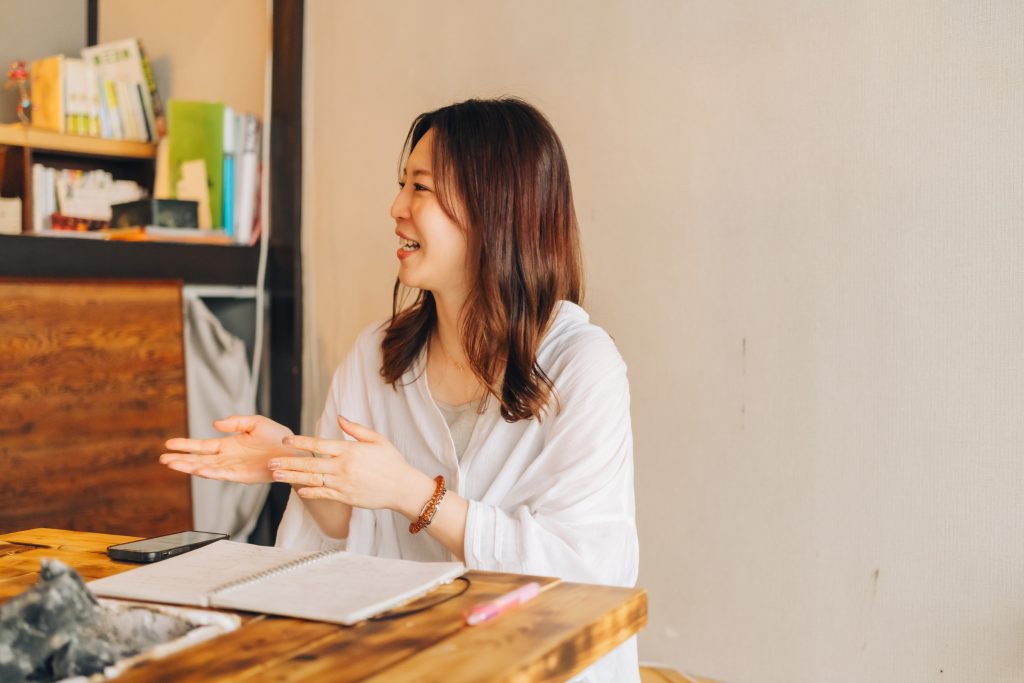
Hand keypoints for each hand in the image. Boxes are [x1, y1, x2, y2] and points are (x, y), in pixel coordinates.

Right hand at [160, 415, 297, 483]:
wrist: (295, 450)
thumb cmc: (278, 437)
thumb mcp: (255, 422)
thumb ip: (235, 422)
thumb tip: (215, 423)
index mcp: (229, 445)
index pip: (202, 446)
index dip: (185, 445)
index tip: (168, 444)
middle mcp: (228, 458)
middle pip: (199, 458)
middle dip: (180, 459)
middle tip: (162, 459)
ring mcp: (234, 468)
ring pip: (206, 468)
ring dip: (189, 467)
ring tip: (173, 465)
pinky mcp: (243, 476)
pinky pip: (223, 475)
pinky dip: (210, 473)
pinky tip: (198, 470)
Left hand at [269, 416, 435, 516]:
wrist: (403, 488)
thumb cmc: (392, 461)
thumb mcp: (377, 439)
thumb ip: (356, 429)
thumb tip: (339, 417)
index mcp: (350, 450)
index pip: (319, 444)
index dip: (300, 441)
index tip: (285, 440)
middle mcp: (343, 467)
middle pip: (310, 463)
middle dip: (288, 462)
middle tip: (271, 461)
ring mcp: (343, 484)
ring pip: (312, 480)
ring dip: (292, 477)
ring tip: (276, 474)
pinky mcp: (345, 497)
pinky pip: (323, 495)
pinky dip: (309, 493)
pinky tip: (297, 490)